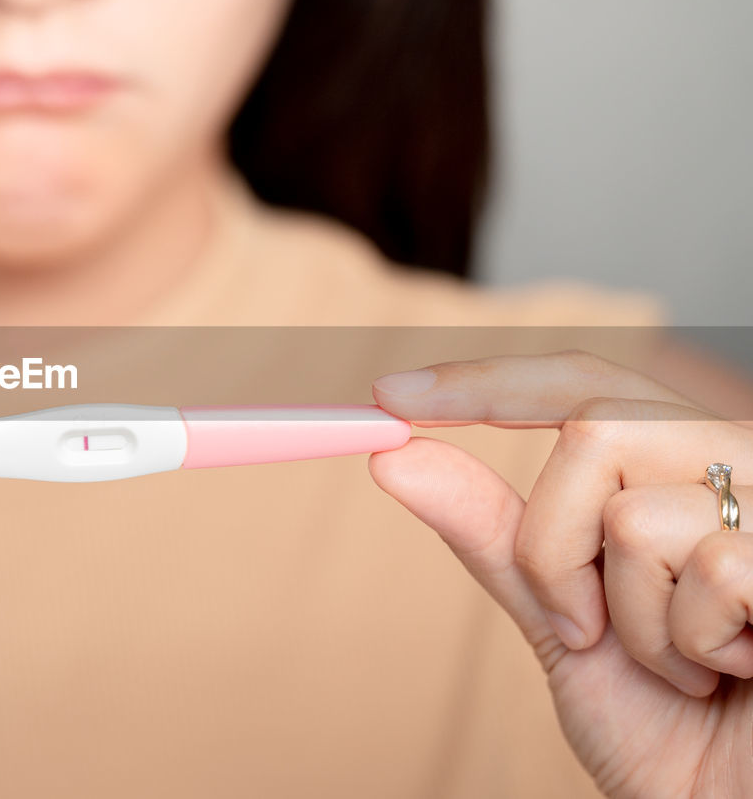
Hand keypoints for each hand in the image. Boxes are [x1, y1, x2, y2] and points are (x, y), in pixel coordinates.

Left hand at [369, 351, 752, 797]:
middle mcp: (735, 466)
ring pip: (635, 515)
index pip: (583, 385)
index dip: (485, 382)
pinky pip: (710, 569)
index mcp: (679, 469)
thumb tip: (396, 457)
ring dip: (630, 621)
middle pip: (595, 430)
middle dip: (553, 548)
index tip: (388, 395)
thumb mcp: (560, 623)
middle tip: (585, 627)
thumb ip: (496, 537)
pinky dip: (692, 646)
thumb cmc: (667, 724)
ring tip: (686, 665)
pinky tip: (735, 673)